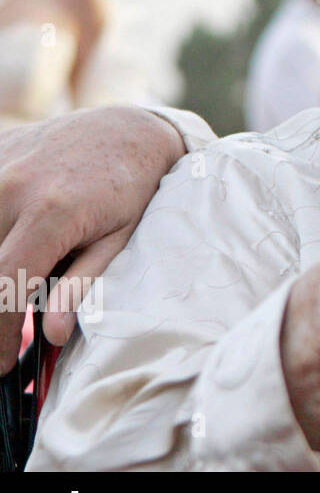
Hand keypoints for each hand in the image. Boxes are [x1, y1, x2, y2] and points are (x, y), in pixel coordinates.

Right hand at [0, 106, 185, 369]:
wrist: (127, 128)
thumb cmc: (133, 187)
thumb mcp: (121, 238)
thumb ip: (84, 286)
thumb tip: (51, 335)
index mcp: (52, 213)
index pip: (2, 288)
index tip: (1, 365)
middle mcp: (12, 188)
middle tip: (7, 336)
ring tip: (17, 288)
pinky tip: (13, 245)